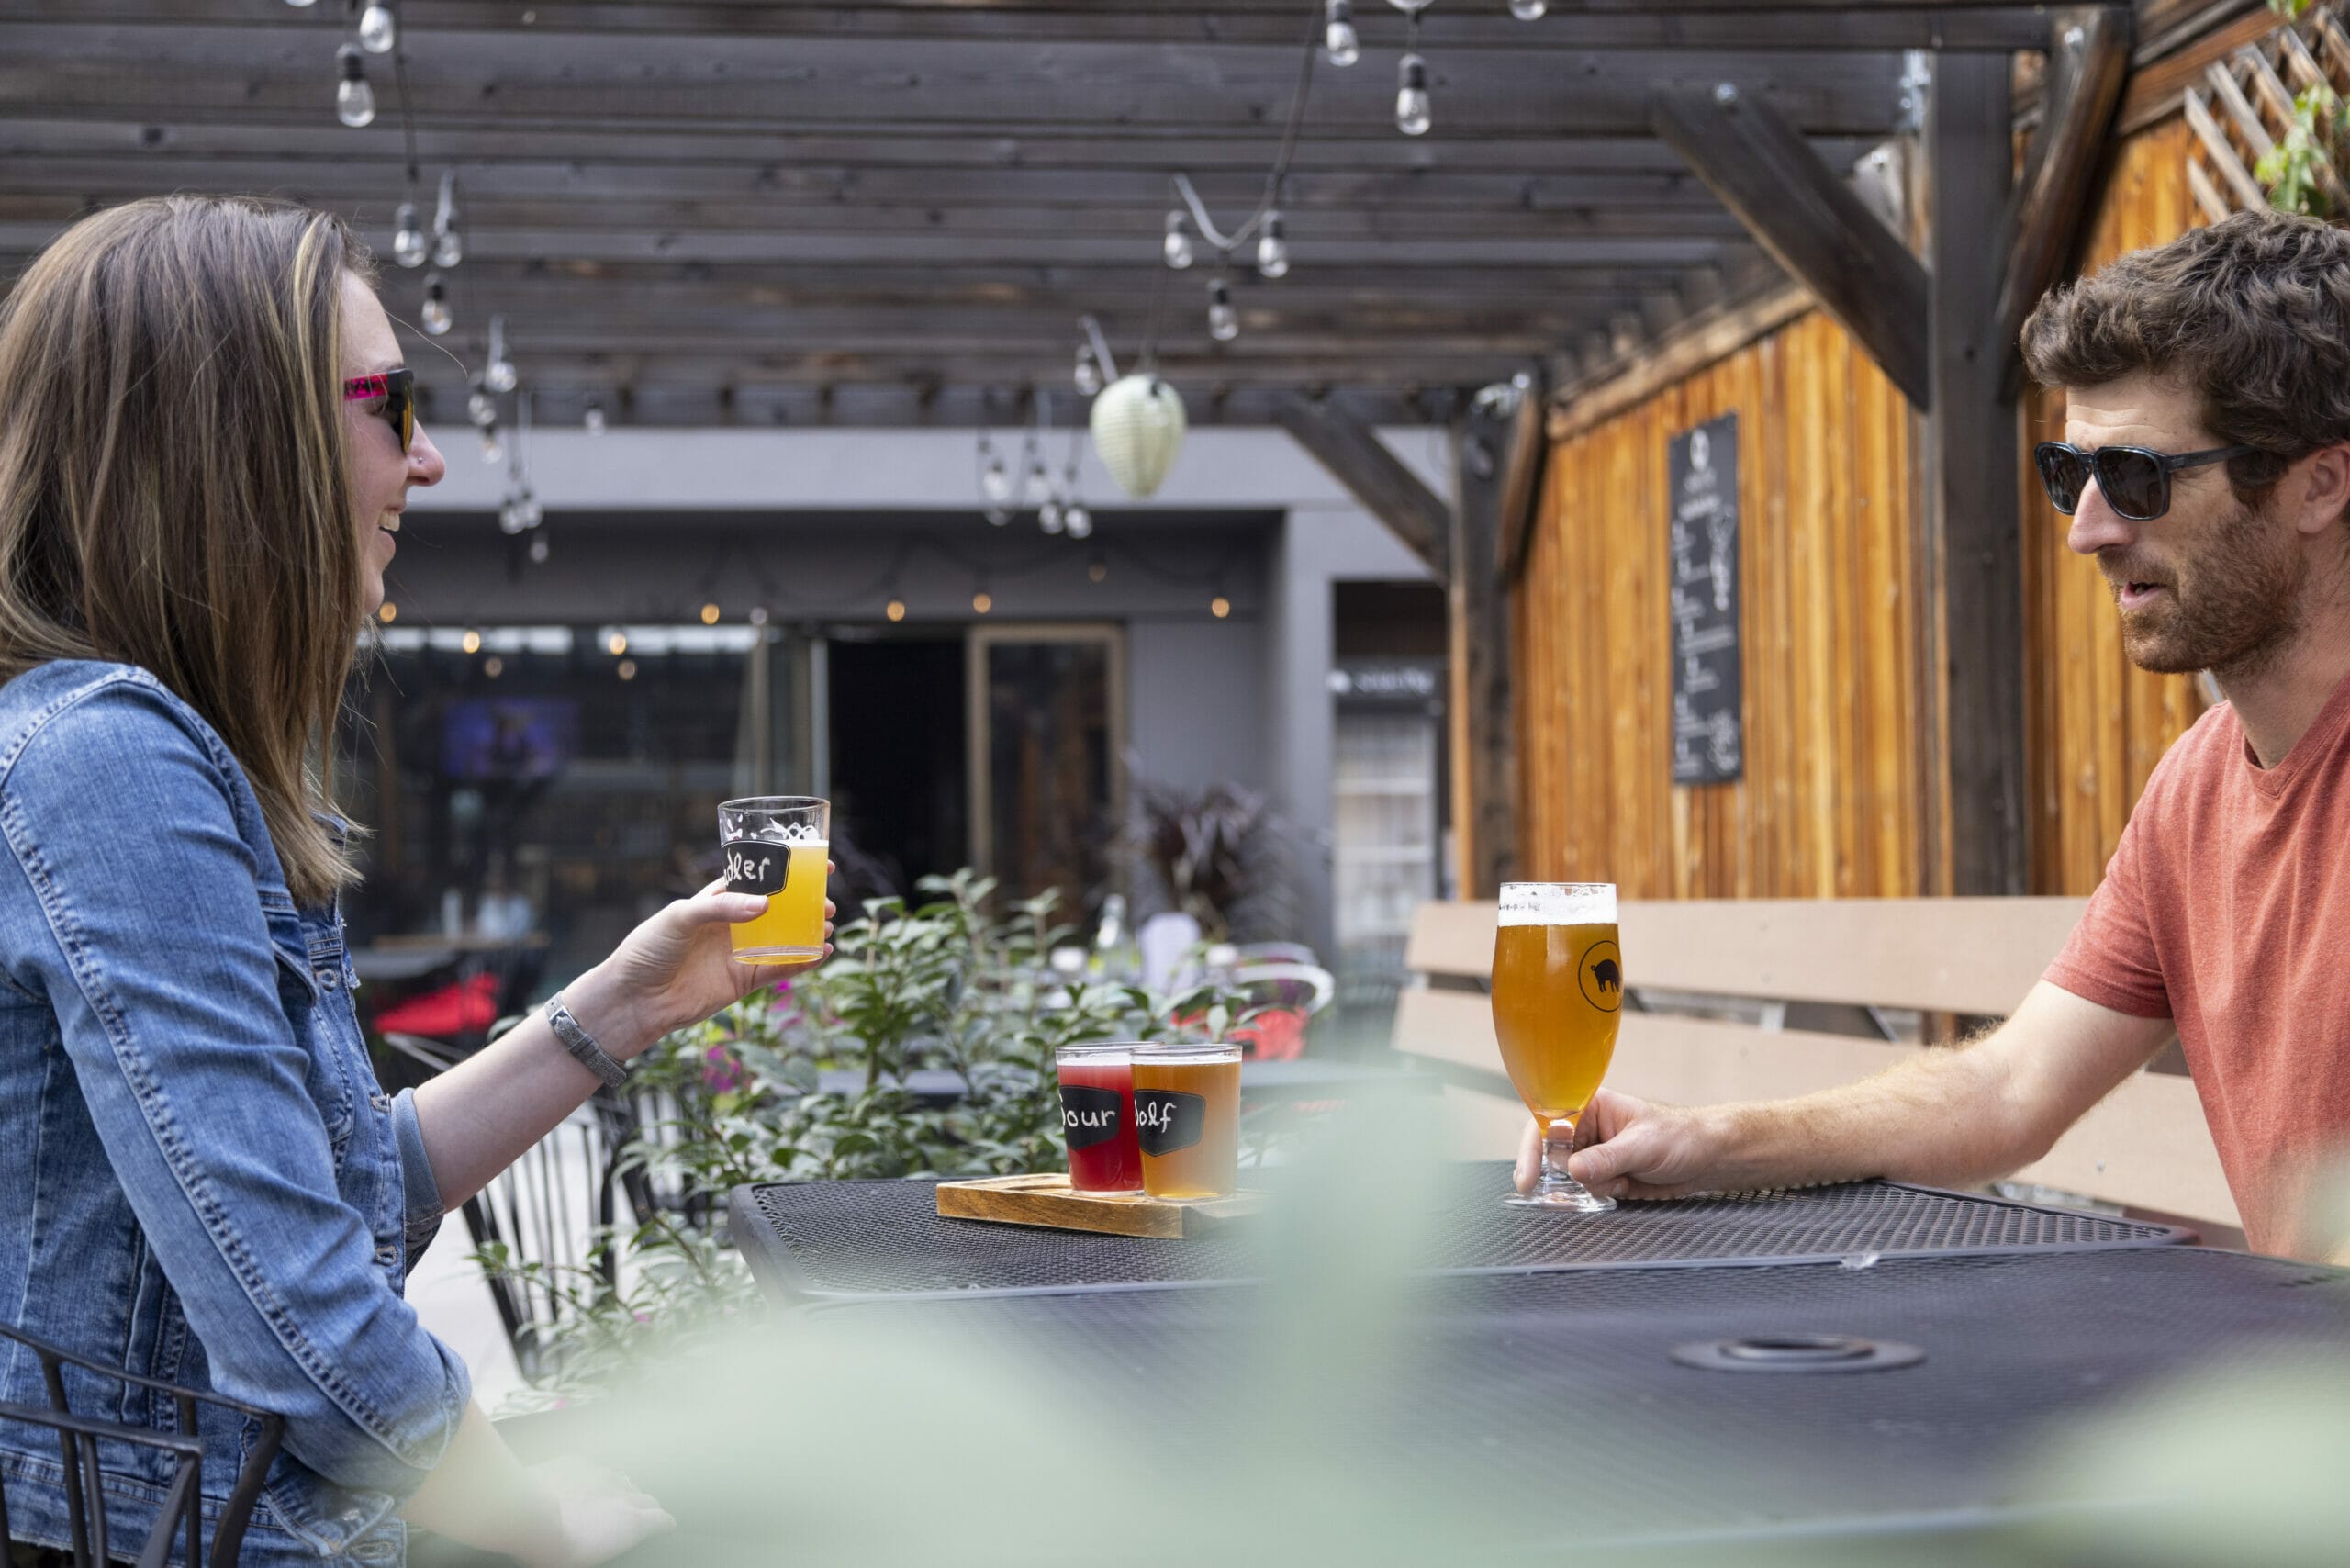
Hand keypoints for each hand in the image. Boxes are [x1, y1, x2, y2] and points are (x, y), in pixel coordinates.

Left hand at [520, 1459, 675, 1567]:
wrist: (527, 1515)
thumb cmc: (554, 1548)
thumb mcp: (590, 1556)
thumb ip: (609, 1542)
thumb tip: (605, 1541)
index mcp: (629, 1522)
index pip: (658, 1519)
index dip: (664, 1521)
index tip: (666, 1522)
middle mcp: (620, 1494)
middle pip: (644, 1497)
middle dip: (647, 1504)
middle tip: (645, 1510)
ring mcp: (597, 1474)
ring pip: (621, 1478)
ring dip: (622, 1487)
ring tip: (617, 1493)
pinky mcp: (575, 1462)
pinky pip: (591, 1466)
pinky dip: (593, 1475)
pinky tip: (586, 1479)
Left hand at [570, 866, 836, 1055]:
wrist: (634, 1000)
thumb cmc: (648, 949)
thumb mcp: (680, 916)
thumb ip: (722, 907)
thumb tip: (765, 905)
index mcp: (716, 900)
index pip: (758, 879)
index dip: (787, 871)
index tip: (819, 864)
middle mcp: (732, 924)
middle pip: (778, 909)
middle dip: (805, 904)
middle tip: (826, 902)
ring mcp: (740, 952)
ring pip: (785, 938)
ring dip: (809, 932)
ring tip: (828, 925)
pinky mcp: (744, 980)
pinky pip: (780, 969)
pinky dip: (803, 962)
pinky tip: (822, 953)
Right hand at [1511, 1087, 1719, 1199]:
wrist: (1708, 1159)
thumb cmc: (1681, 1136)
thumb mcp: (1642, 1145)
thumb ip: (1606, 1158)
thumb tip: (1572, 1169)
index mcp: (1591, 1105)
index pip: (1549, 1123)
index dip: (1533, 1149)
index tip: (1528, 1177)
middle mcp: (1588, 1128)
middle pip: (1552, 1154)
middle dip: (1559, 1176)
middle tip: (1568, 1191)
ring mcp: (1595, 1153)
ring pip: (1568, 1177)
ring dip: (1584, 1188)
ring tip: (1616, 1184)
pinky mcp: (1605, 1175)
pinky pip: (1585, 1189)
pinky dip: (1596, 1195)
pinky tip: (1620, 1189)